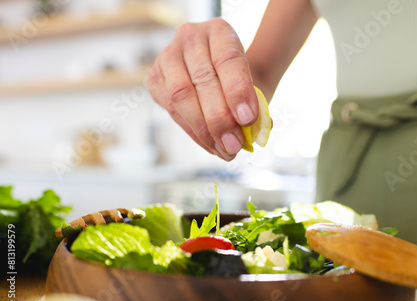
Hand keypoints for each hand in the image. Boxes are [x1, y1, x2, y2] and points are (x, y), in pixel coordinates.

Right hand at [148, 18, 258, 160]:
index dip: (238, 90)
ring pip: (181, 96)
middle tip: (235, 144)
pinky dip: (193, 133)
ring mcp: (168, 56)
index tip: (248, 119)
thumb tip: (257, 132)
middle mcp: (190, 37)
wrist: (220, 73)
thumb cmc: (239, 79)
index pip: (228, 59)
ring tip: (224, 150)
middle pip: (203, 80)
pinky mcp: (155, 79)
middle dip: (220, 118)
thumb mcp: (256, 84)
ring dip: (203, 130)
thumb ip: (258, 103)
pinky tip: (211, 146)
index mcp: (219, 30)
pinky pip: (171, 110)